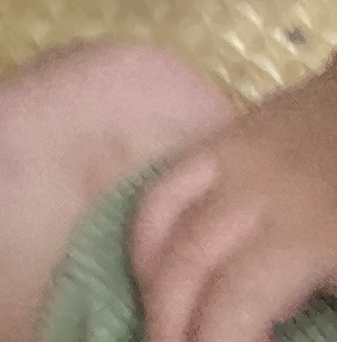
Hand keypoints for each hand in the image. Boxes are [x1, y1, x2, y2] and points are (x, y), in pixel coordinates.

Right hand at [133, 65, 336, 341]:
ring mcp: (229, 162)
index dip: (215, 341)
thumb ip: (324, 302)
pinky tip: (149, 270)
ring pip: (165, 226)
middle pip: (190, 265)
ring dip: (153, 285)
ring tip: (156, 328)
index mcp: (306, 234)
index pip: (238, 299)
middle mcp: (255, 196)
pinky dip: (146, 234)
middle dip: (170, 323)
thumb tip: (274, 327)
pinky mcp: (217, 143)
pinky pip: (162, 188)